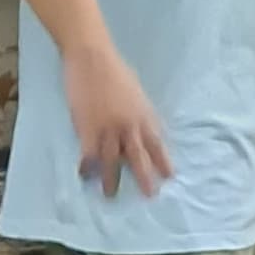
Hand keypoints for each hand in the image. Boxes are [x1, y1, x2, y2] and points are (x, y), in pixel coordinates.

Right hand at [63, 37, 173, 198]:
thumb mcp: (136, 93)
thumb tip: (139, 132)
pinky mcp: (87, 128)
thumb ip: (138, 114)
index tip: (169, 176)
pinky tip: (85, 176)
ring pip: (112, 160)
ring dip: (111, 179)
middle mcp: (129, 125)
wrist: (92, 58)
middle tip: (149, 195)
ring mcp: (108, 128)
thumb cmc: (114, 71)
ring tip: (110, 195)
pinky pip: (89, 154)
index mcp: (143, 115)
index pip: (156, 143)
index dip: (162, 161)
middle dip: (144, 177)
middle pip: (138, 157)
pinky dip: (87, 166)